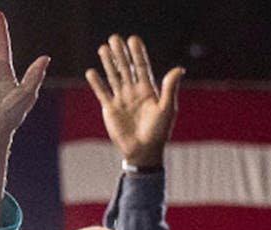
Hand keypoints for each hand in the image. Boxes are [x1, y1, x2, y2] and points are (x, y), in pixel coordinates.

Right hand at [85, 34, 183, 167]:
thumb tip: (179, 69)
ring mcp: (122, 100)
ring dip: (108, 63)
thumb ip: (169, 88)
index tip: (133, 39)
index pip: (142, 67)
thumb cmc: (158, 132)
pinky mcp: (110, 108)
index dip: (138, 54)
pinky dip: (96, 82)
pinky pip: (102, 92)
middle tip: (114, 37)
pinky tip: (91, 72)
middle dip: (121, 53)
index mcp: (148, 91)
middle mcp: (134, 93)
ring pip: (113, 76)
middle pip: (126, 68)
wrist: (143, 151)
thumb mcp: (166, 108)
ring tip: (103, 48)